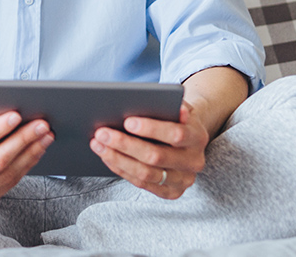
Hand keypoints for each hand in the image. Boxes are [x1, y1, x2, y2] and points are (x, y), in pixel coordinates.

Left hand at [90, 102, 208, 198]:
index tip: (127, 121)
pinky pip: (142, 183)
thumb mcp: (177, 107)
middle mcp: (194, 162)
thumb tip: (177, 107)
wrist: (186, 140)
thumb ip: (174, 103)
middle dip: (126, 144)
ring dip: (118, 159)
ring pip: (146, 173)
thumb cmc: (174, 118)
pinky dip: (121, 169)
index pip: (176, 134)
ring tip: (98, 144)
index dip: (151, 129)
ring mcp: (183, 180)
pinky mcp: (171, 192)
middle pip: (156, 157)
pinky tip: (106, 157)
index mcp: (198, 137)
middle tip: (102, 133)